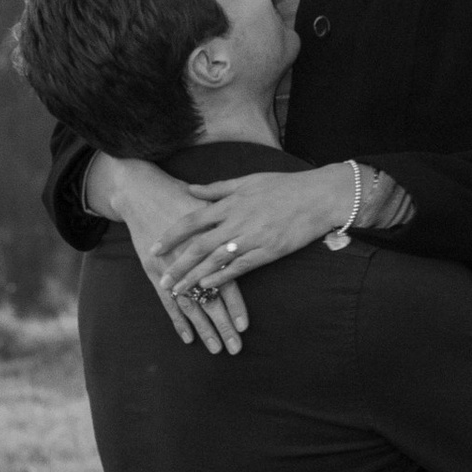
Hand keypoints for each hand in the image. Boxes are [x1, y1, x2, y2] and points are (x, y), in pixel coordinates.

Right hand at [81, 151, 249, 355]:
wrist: (142, 191)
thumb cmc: (181, 196)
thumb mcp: (210, 205)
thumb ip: (231, 225)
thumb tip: (258, 235)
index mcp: (208, 244)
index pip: (224, 281)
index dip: (234, 305)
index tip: (244, 326)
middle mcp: (189, 260)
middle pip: (209, 299)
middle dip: (222, 325)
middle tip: (234, 348)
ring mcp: (169, 268)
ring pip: (190, 305)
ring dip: (203, 329)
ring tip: (215, 349)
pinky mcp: (154, 271)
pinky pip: (167, 301)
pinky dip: (178, 320)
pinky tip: (189, 338)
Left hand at [152, 168, 353, 297]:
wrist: (318, 196)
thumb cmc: (284, 186)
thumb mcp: (247, 180)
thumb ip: (217, 188)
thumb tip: (190, 189)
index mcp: (230, 202)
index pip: (192, 221)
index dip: (171, 236)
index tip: (154, 248)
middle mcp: (236, 221)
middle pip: (198, 246)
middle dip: (177, 265)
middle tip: (161, 280)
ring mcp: (252, 238)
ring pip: (215, 261)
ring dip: (194, 278)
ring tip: (179, 291)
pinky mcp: (268, 251)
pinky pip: (240, 268)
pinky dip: (222, 279)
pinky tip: (208, 288)